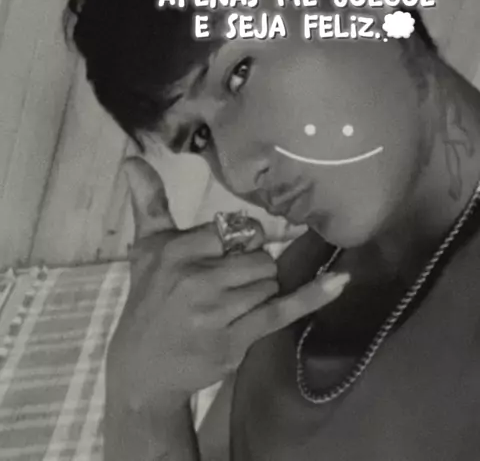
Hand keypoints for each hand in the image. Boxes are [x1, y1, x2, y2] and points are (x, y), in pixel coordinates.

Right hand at [107, 157, 349, 413]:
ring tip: (230, 306)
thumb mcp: (145, 248)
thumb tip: (132, 158)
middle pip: (256, 255)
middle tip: (224, 287)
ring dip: (259, 291)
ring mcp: (217, 310)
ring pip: (268, 281)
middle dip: (250, 269)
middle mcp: (195, 277)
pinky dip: (312, 295)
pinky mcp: (236, 338)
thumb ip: (148, 201)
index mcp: (175, 250)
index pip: (230, 230)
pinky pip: (282, 309)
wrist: (142, 370)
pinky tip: (339, 281)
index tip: (218, 259)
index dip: (232, 244)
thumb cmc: (148, 301)